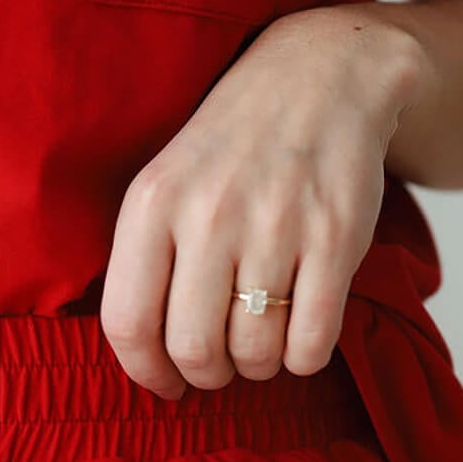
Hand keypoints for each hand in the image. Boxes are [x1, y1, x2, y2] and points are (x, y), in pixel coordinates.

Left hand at [99, 5, 426, 398]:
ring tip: (261, 342)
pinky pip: (312, 340)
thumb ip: (143, 258)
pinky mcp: (335, 236)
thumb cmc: (232, 147)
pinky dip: (304, 358)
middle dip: (207, 374)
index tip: (165, 384)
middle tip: (220, 363)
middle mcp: (207, 215)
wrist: (319, 77)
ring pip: (254, 350)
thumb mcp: (163, 182)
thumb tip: (140, 354)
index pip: (127, 321)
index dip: (145, 371)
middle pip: (193, 348)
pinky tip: (300, 336)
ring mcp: (274, 225)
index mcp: (152, 204)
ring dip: (258, 366)